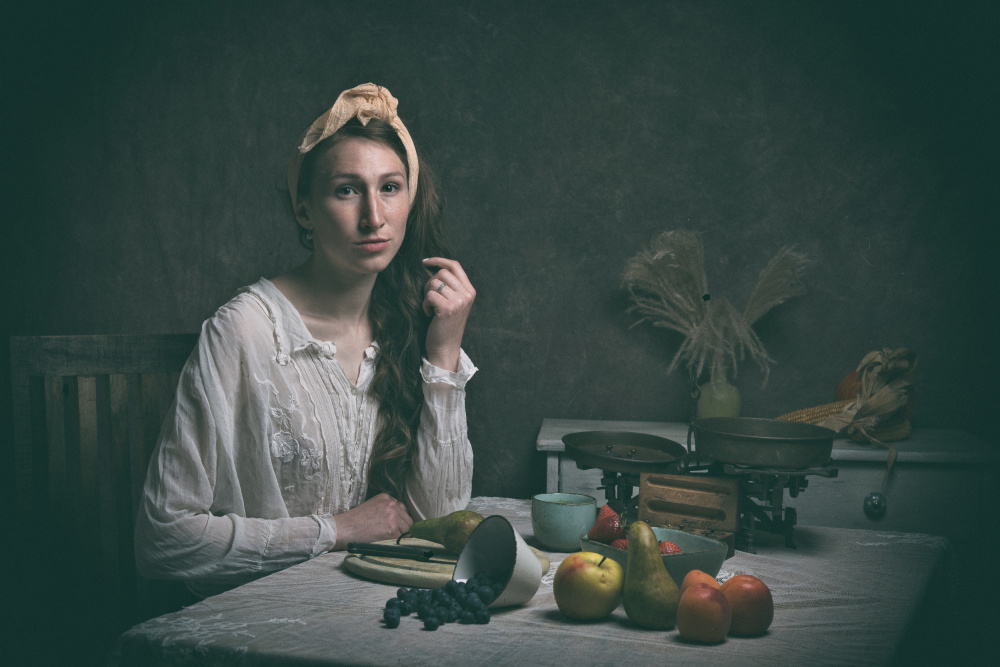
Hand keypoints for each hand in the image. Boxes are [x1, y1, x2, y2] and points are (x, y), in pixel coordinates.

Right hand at [333, 493, 412, 549]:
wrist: (343, 529)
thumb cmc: (354, 521)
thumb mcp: (372, 507)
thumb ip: (386, 509)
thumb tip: (400, 519)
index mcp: (386, 497)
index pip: (402, 509)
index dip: (400, 520)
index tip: (395, 527)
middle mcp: (392, 504)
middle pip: (408, 519)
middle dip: (402, 528)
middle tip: (391, 536)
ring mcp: (393, 516)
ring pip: (407, 529)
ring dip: (400, 535)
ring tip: (386, 539)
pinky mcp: (392, 529)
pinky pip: (402, 538)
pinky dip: (396, 542)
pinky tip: (385, 542)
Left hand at [421, 257, 475, 371]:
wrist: (445, 348)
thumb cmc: (445, 325)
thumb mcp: (454, 303)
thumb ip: (451, 286)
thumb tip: (434, 267)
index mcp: (470, 291)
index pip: (455, 265)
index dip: (439, 260)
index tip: (425, 262)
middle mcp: (467, 294)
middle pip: (441, 273)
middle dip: (429, 283)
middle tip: (430, 299)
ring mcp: (459, 301)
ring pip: (433, 283)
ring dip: (427, 295)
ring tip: (431, 309)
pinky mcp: (448, 308)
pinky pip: (429, 295)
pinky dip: (425, 304)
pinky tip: (429, 315)